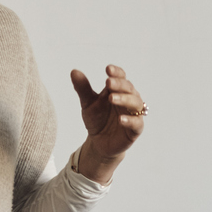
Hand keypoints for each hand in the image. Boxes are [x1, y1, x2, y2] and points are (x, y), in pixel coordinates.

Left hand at [71, 64, 145, 183]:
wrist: (99, 142)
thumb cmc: (97, 119)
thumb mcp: (87, 103)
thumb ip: (83, 88)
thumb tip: (74, 71)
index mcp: (118, 90)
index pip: (121, 77)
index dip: (116, 72)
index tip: (107, 69)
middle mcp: (129, 99)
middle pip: (128, 88)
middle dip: (119, 84)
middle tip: (108, 83)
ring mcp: (134, 114)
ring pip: (135, 103)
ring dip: (124, 99)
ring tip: (111, 98)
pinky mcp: (135, 129)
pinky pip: (137, 123)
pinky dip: (130, 120)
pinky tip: (121, 119)